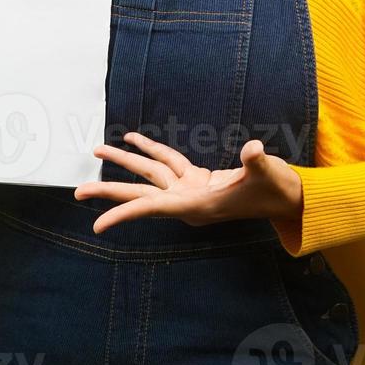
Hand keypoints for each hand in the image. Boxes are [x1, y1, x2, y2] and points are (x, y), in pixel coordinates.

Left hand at [74, 132, 302, 233]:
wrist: (287, 198)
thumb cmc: (278, 190)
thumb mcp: (270, 175)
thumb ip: (258, 163)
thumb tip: (254, 150)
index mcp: (197, 207)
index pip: (153, 209)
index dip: (124, 214)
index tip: (98, 225)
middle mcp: (187, 201)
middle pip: (140, 196)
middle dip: (109, 192)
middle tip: (77, 192)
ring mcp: (190, 190)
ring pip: (149, 175)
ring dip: (124, 162)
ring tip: (98, 148)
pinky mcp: (196, 179)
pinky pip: (166, 163)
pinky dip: (150, 151)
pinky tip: (133, 139)